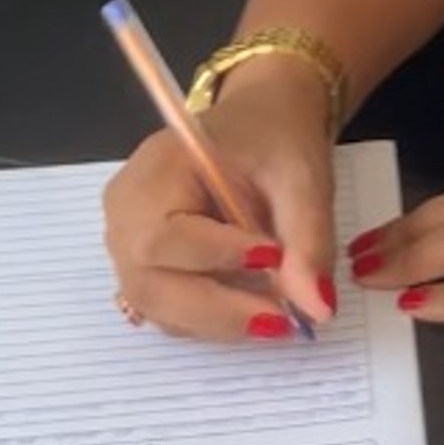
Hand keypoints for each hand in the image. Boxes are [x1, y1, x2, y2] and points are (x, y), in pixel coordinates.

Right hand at [101, 63, 339, 343]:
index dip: (216, 257)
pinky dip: (212, 318)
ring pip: (160, 307)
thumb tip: (318, 310)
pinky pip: (168, 308)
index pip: (164, 236)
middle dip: (220, 311)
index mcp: (156, 170)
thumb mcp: (303, 175)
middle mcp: (125, 213)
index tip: (274, 259)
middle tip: (285, 322)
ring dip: (219, 321)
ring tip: (279, 315)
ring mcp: (126, 244)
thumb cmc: (275, 138)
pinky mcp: (143, 267)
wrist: (261, 122)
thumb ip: (308, 239)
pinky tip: (253, 305)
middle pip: (152, 284)